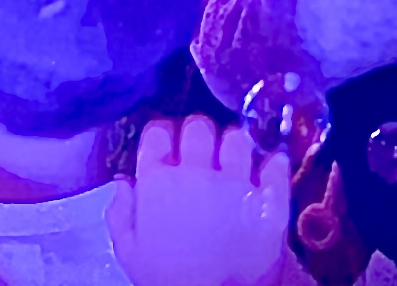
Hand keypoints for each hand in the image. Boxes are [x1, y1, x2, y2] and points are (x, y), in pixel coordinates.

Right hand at [108, 116, 290, 285]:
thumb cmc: (168, 279)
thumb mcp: (129, 251)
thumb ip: (121, 212)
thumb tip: (125, 181)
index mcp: (157, 182)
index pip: (158, 132)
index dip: (162, 133)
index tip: (166, 143)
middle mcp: (196, 173)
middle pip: (198, 126)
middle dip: (198, 133)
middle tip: (200, 148)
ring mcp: (236, 184)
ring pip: (237, 139)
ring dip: (234, 143)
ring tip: (234, 156)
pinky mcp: (268, 201)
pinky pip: (275, 167)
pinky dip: (274, 162)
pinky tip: (270, 164)